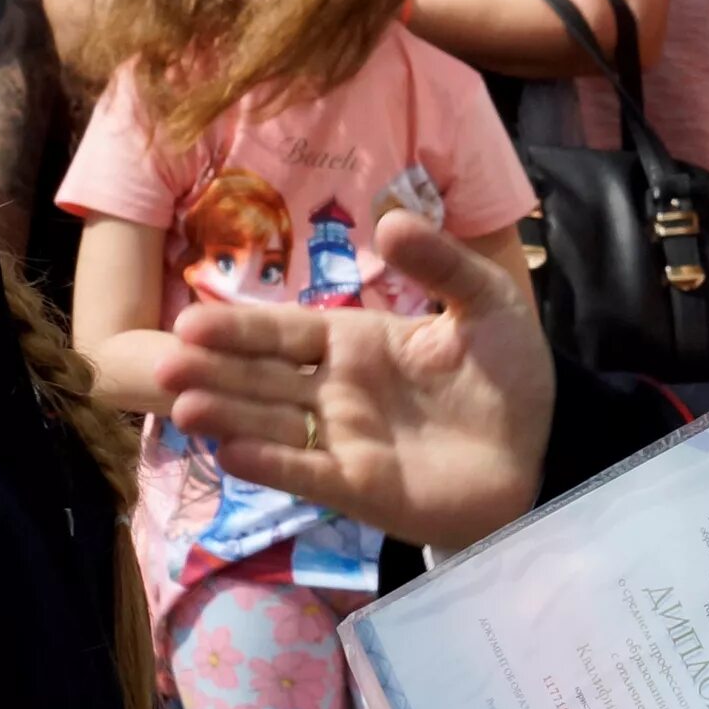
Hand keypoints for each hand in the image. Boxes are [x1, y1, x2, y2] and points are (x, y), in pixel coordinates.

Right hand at [156, 209, 552, 551]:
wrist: (546, 447)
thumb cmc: (510, 374)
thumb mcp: (486, 302)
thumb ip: (440, 264)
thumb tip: (390, 219)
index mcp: (357, 342)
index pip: (284, 333)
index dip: (238, 329)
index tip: (188, 322)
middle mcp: (337, 391)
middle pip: (262, 378)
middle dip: (213, 370)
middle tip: (162, 362)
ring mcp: (345, 441)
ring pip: (273, 425)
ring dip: (229, 415)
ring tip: (184, 405)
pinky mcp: (363, 489)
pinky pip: (309, 473)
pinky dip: (272, 464)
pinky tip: (232, 451)